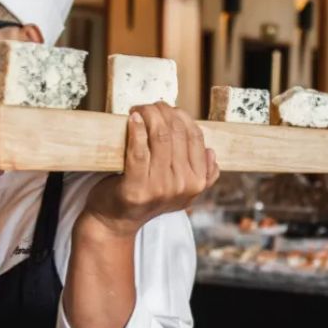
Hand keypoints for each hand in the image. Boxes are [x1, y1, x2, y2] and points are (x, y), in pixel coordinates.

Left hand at [81, 102, 220, 237]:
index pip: (196, 137)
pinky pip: (139, 151)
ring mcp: (160, 188)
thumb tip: (211, 153)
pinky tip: (133, 119)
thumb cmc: (147, 198)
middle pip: (178, 133)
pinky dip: (136, 130)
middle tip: (149, 106)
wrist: (117, 221)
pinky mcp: (136, 188)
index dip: (181, 116)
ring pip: (160, 137)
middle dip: (163, 111)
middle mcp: (183, 186)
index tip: (165, 109)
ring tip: (138, 109)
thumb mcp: (182, 192)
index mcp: (198, 182)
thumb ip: (201, 176)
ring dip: (149, 115)